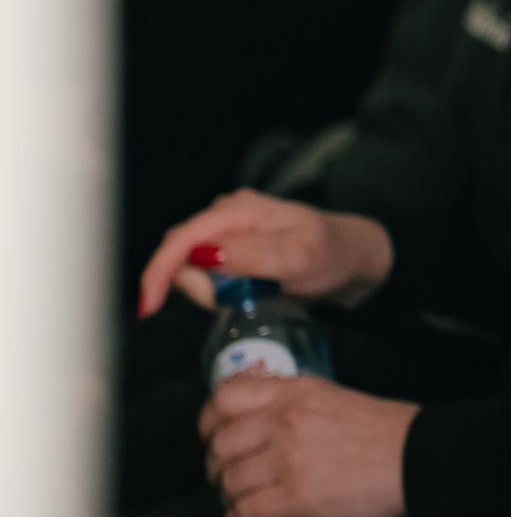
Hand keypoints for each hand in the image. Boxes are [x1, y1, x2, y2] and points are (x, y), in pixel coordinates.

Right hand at [138, 190, 393, 316]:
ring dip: (215, 292)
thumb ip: (252, 255)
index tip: (149, 307)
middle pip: (181, 257)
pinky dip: (223, 291)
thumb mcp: (299, 257)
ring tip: (260, 291)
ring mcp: (228, 232)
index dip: (159, 272)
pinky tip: (254, 291)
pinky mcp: (231, 250)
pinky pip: (209, 277)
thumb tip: (203, 253)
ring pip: (193, 272)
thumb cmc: (333, 254)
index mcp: (240, 210)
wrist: (355, 259)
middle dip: (201, 287)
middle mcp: (227, 215)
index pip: (182, 238)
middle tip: (246, 297)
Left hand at [199, 374, 417, 516]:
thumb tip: (266, 420)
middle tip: (228, 478)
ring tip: (241, 504)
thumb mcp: (337, 397)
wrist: (422, 459)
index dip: (209, 422)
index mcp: (295, 393)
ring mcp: (287, 459)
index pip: (224, 400)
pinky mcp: (295, 497)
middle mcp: (284, 421)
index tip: (214, 436)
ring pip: (228, 482)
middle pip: (220, 446)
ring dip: (229, 498)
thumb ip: (296, 402)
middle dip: (217, 467)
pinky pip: (244, 513)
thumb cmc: (389, 431)